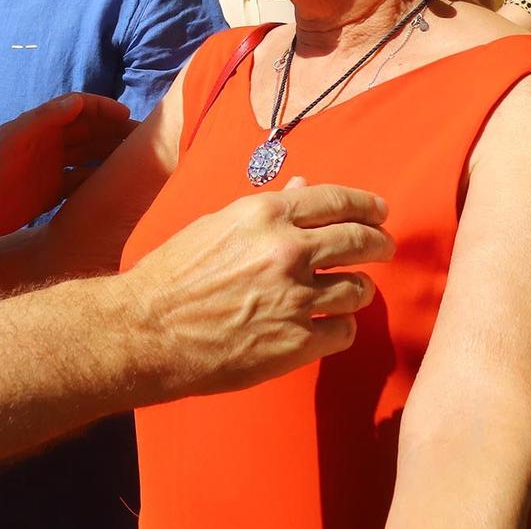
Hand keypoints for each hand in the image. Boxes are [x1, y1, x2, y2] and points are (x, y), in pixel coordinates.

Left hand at [0, 93, 137, 247]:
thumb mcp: (14, 138)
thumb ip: (44, 118)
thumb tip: (78, 100)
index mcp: (41, 125)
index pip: (79, 109)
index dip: (103, 109)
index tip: (127, 115)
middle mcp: (50, 143)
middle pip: (89, 132)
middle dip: (115, 131)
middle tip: (144, 139)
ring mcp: (51, 168)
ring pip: (89, 156)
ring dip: (111, 155)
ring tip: (138, 161)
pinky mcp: (51, 192)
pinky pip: (81, 182)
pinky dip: (98, 181)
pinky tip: (116, 186)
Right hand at [121, 182, 391, 396]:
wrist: (148, 329)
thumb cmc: (176, 274)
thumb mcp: (218, 226)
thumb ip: (268, 209)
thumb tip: (303, 187)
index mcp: (266, 215)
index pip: (337, 201)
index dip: (366, 205)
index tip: (379, 212)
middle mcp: (288, 251)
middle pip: (360, 241)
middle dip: (379, 244)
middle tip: (382, 248)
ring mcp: (295, 299)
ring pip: (358, 289)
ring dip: (358, 289)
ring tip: (350, 291)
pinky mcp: (297, 343)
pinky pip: (344, 331)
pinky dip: (340, 328)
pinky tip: (328, 326)